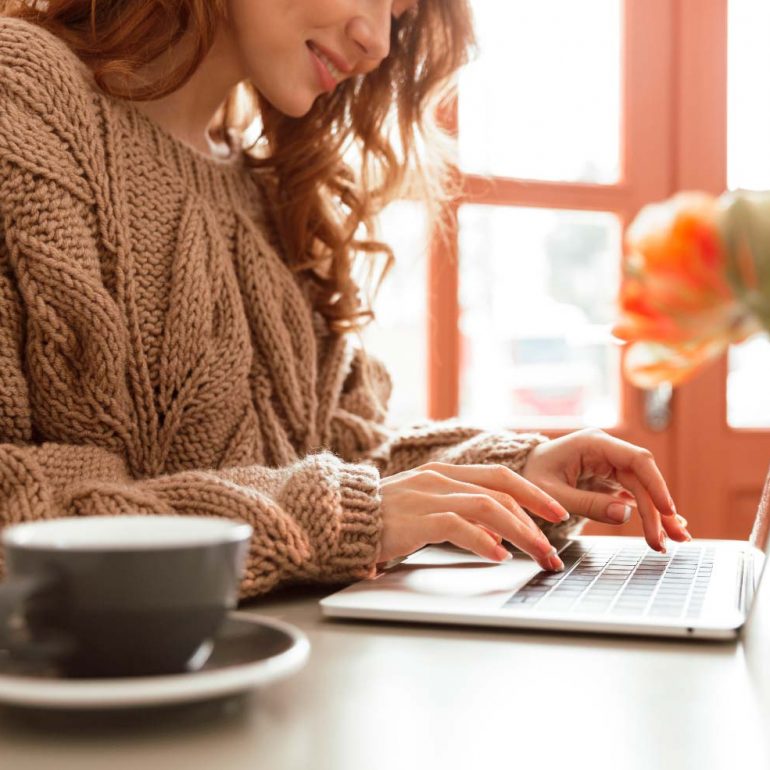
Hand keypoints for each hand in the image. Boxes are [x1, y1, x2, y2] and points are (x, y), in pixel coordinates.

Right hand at [376, 461, 571, 570]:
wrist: (340, 519)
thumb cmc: (385, 519)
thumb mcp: (426, 507)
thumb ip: (459, 512)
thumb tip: (498, 532)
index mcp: (444, 473)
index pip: (500, 476)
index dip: (533, 493)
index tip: (557, 513)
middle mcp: (440, 478)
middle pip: (501, 491)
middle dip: (535, 520)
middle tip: (554, 548)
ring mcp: (427, 495)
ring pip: (488, 507)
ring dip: (520, 533)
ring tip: (538, 554)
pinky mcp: (415, 518)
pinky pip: (458, 526)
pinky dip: (483, 541)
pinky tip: (498, 556)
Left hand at [521, 428, 690, 552]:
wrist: (518, 472)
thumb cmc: (529, 477)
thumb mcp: (553, 494)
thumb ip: (587, 504)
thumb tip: (626, 514)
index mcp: (594, 444)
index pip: (637, 461)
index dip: (656, 485)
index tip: (668, 511)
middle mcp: (606, 450)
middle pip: (643, 479)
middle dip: (657, 511)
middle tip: (667, 541)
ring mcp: (609, 463)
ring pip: (642, 488)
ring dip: (657, 514)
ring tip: (673, 540)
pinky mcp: (608, 477)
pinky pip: (633, 494)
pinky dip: (646, 512)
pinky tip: (663, 528)